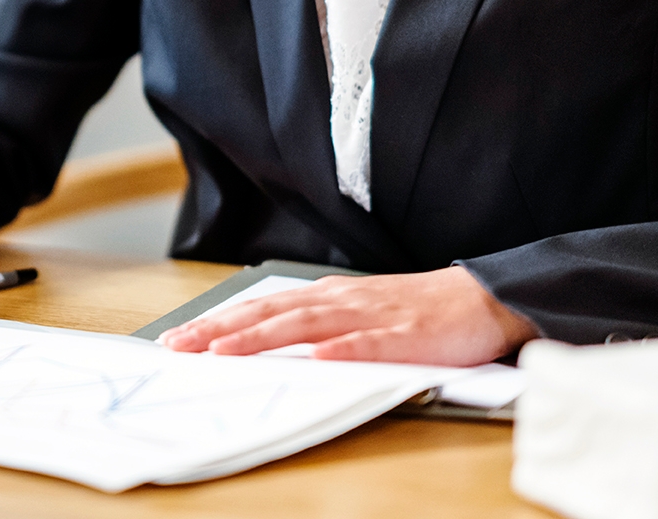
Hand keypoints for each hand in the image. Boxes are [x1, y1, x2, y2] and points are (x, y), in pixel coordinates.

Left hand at [158, 266, 536, 365]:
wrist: (479, 298)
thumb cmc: (416, 312)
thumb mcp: (356, 314)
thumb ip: (317, 328)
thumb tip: (268, 347)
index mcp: (326, 298)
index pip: (261, 309)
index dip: (218, 322)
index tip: (178, 338)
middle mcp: (339, 301)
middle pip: (270, 313)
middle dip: (221, 329)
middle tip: (180, 345)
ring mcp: (370, 316)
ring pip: (306, 324)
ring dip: (262, 337)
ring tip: (225, 350)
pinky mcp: (404, 334)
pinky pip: (369, 343)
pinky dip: (342, 349)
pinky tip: (318, 358)